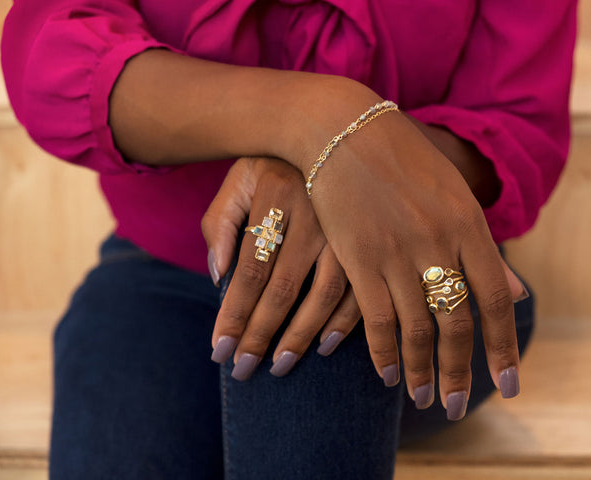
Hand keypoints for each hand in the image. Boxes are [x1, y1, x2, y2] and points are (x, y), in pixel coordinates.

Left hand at [202, 157, 360, 379]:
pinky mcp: (372, 236)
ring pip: (325, 293)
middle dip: (261, 334)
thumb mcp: (238, 178)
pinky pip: (362, 285)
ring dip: (302, 334)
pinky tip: (325, 344)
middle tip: (244, 371)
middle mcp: (313, 214)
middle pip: (284, 288)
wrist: (335, 122)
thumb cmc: (275, 159)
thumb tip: (218, 277)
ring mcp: (348, 226)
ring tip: (280, 365)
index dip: (234, 314)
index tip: (219, 351)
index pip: (250, 270)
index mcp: (275, 198)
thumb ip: (219, 223)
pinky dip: (345, 320)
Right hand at [306, 111, 525, 418]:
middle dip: (460, 372)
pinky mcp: (358, 256)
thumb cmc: (400, 157)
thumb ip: (483, 246)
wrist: (342, 127)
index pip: (494, 300)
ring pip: (417, 329)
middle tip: (458, 408)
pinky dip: (382, 352)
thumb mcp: (453, 193)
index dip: (502, 348)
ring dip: (421, 371)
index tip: (508, 386)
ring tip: (424, 400)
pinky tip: (385, 375)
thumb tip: (518, 292)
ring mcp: (398, 250)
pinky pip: (376, 318)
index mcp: (468, 224)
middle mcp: (439, 241)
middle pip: (457, 323)